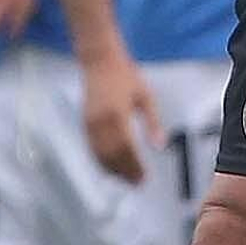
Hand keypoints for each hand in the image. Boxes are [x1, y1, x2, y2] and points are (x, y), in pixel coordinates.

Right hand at [79, 44, 162, 185]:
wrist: (100, 61)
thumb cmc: (124, 75)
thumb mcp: (145, 97)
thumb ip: (152, 122)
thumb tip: (160, 145)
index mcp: (118, 115)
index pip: (126, 149)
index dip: (135, 167)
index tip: (144, 177)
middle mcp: (101, 121)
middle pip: (112, 156)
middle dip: (124, 172)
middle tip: (136, 183)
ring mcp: (90, 123)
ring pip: (100, 154)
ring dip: (112, 169)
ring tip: (125, 179)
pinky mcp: (85, 122)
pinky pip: (92, 147)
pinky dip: (100, 160)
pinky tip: (110, 166)